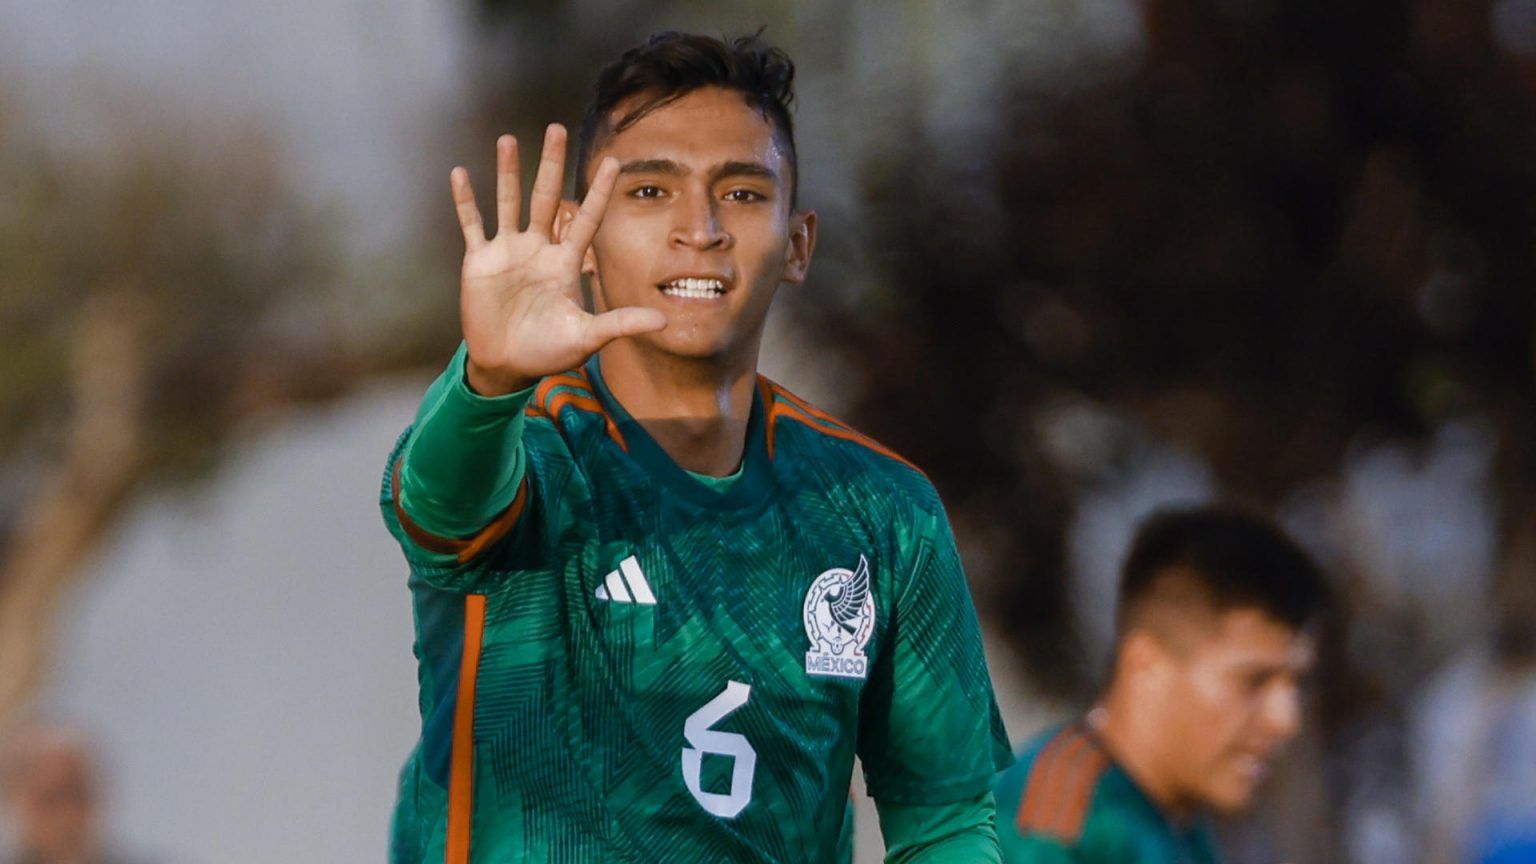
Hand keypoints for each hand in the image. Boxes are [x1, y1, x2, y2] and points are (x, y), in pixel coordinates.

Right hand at [452, 125, 665, 395]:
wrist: (508, 365)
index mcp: (566, 262)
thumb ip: (622, 323)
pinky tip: (460, 173)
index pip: (587, 219)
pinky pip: (472, 225)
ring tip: (509, 139)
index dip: (599, 192)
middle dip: (551, 164)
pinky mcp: (480, 261)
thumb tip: (665, 320)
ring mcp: (508, 252)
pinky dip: (465, 201)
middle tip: (557, 128)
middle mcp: (538, 249)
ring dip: (508, 172)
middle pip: (547, 198)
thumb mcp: (588, 336)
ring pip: (509, 202)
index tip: (614, 161)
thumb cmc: (549, 351)